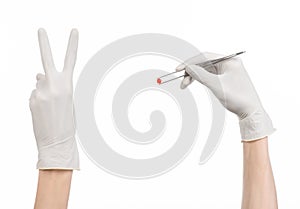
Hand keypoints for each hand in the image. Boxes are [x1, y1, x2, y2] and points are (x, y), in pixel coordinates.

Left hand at [29, 28, 78, 168]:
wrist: (57, 142)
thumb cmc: (66, 123)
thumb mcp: (66, 102)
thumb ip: (54, 85)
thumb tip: (37, 74)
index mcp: (68, 86)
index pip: (71, 60)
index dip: (73, 44)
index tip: (74, 31)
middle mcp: (53, 86)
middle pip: (47, 59)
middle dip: (44, 43)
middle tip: (41, 30)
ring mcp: (40, 92)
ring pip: (39, 82)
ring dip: (43, 89)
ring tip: (50, 107)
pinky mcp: (31, 99)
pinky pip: (35, 93)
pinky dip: (38, 99)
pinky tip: (43, 111)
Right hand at [176, 52, 274, 140]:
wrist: (250, 112)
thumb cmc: (237, 98)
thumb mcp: (216, 85)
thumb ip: (201, 75)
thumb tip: (188, 68)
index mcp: (229, 60)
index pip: (205, 57)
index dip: (190, 62)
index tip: (178, 69)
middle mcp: (228, 63)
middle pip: (204, 63)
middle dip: (191, 71)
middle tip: (181, 81)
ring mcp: (227, 71)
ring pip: (205, 70)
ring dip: (194, 76)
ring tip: (184, 85)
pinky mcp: (225, 79)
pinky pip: (209, 76)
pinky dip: (200, 79)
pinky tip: (192, 83)